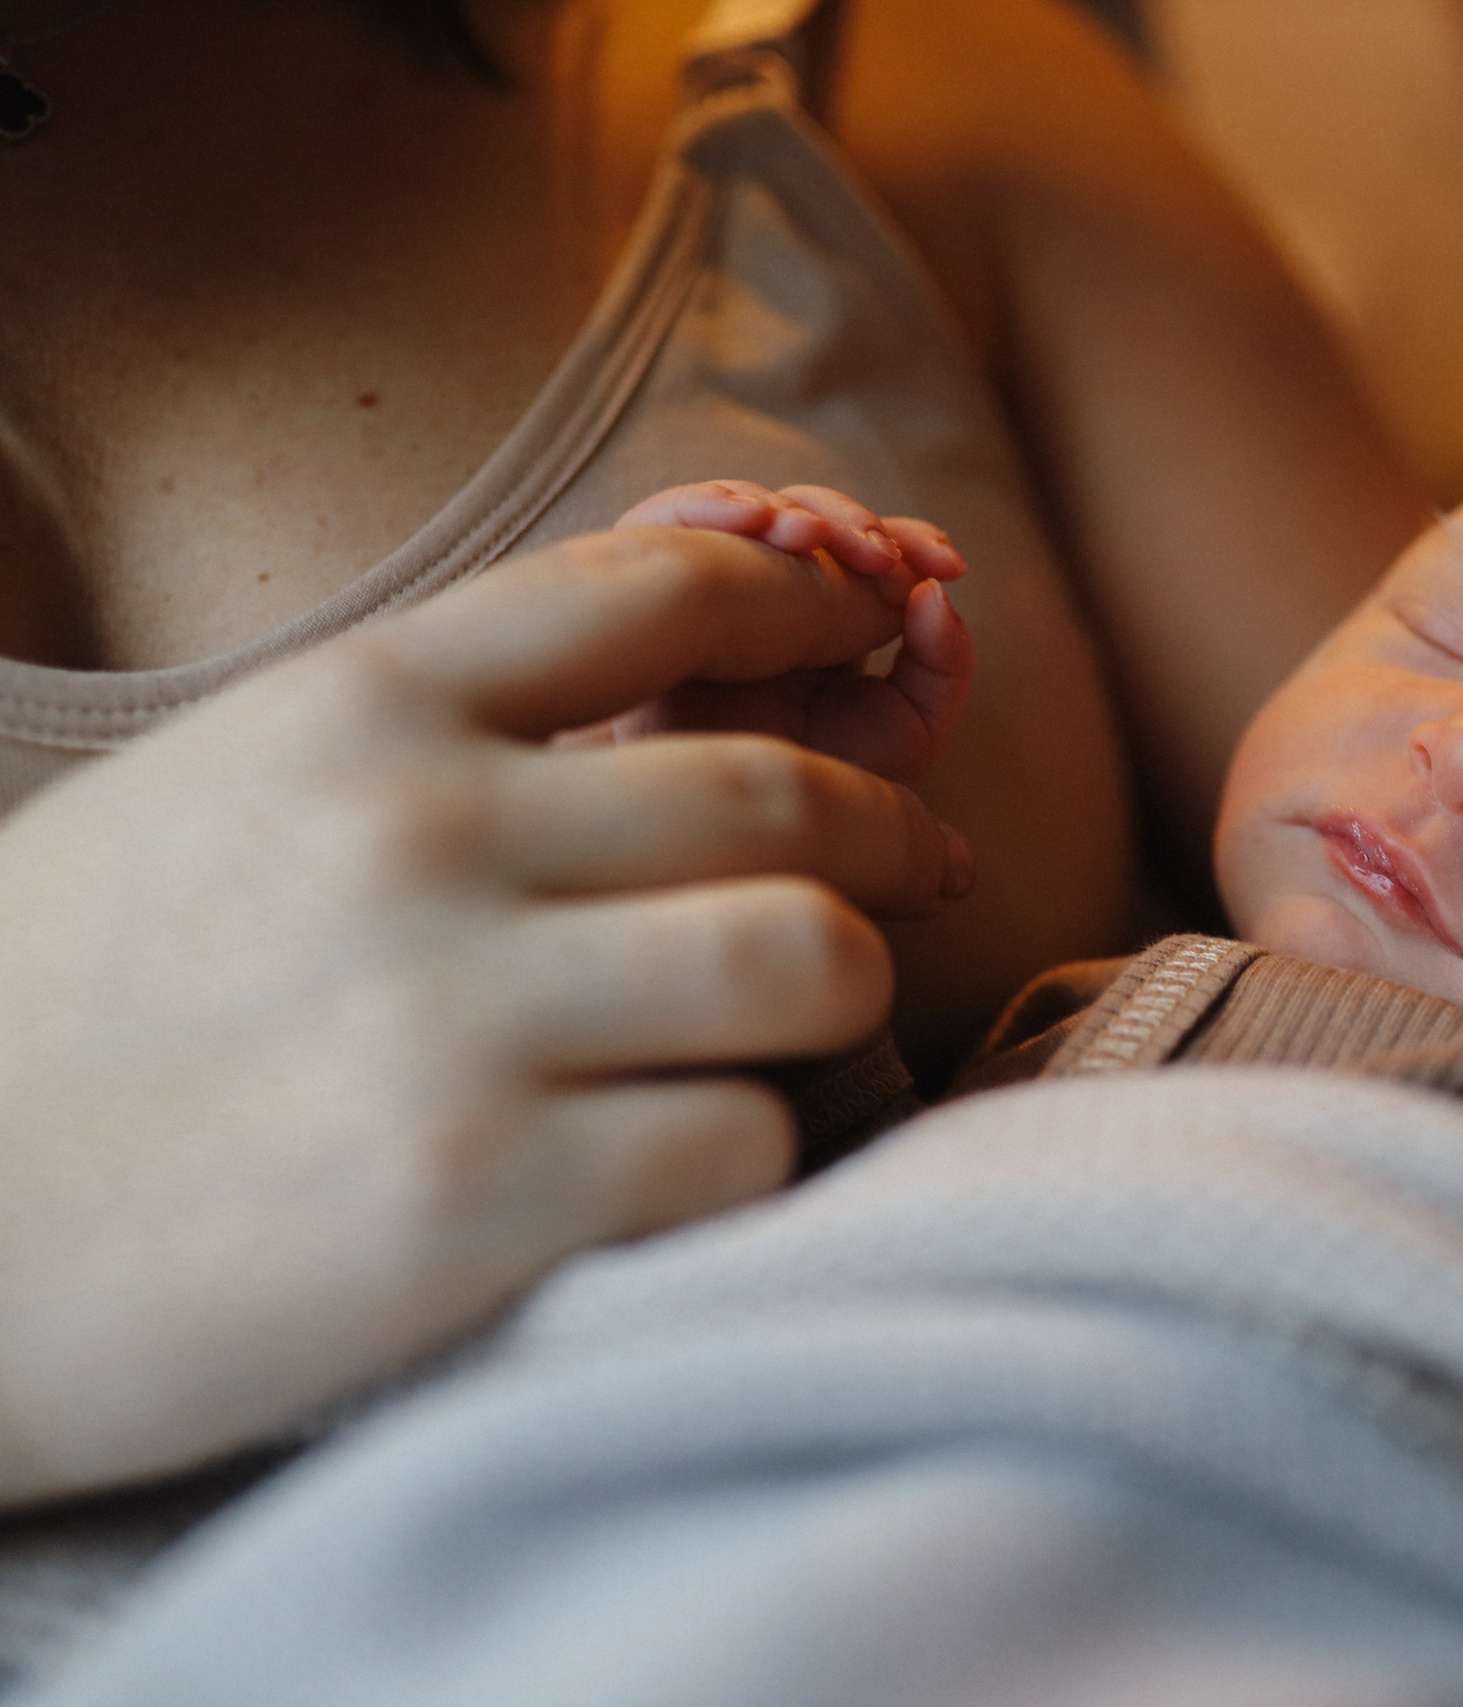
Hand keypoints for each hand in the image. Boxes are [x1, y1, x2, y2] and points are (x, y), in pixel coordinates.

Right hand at [0, 526, 964, 1503]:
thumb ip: (433, 742)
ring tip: (811, 1025)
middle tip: (926, 863)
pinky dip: (755, 1154)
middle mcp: (422, 840)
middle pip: (785, 796)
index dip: (813, 596)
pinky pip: (748, 1145)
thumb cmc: (59, 1018)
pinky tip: (696, 1162)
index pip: (662, 594)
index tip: (882, 621)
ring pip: (813, 963)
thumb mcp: (219, 798)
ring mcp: (458, 1023)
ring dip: (843, 994)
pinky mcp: (481, 1203)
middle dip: (892, 831)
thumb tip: (668, 702)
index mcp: (355, 712)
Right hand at [604, 482, 975, 785]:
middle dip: (854, 519)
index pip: (869, 547)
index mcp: (829, 613)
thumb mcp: (907, 730)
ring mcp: (706, 577)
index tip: (946, 562)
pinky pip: (667, 516)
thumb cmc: (806, 781)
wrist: (714, 829)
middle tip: (880, 555)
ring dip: (792, 510)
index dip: (910, 539)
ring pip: (748, 505)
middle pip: (811, 511)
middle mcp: (766, 585)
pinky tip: (753, 521)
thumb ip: (943, 666)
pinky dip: (710, 505)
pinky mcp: (645, 576)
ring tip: (815, 538)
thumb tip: (936, 592)